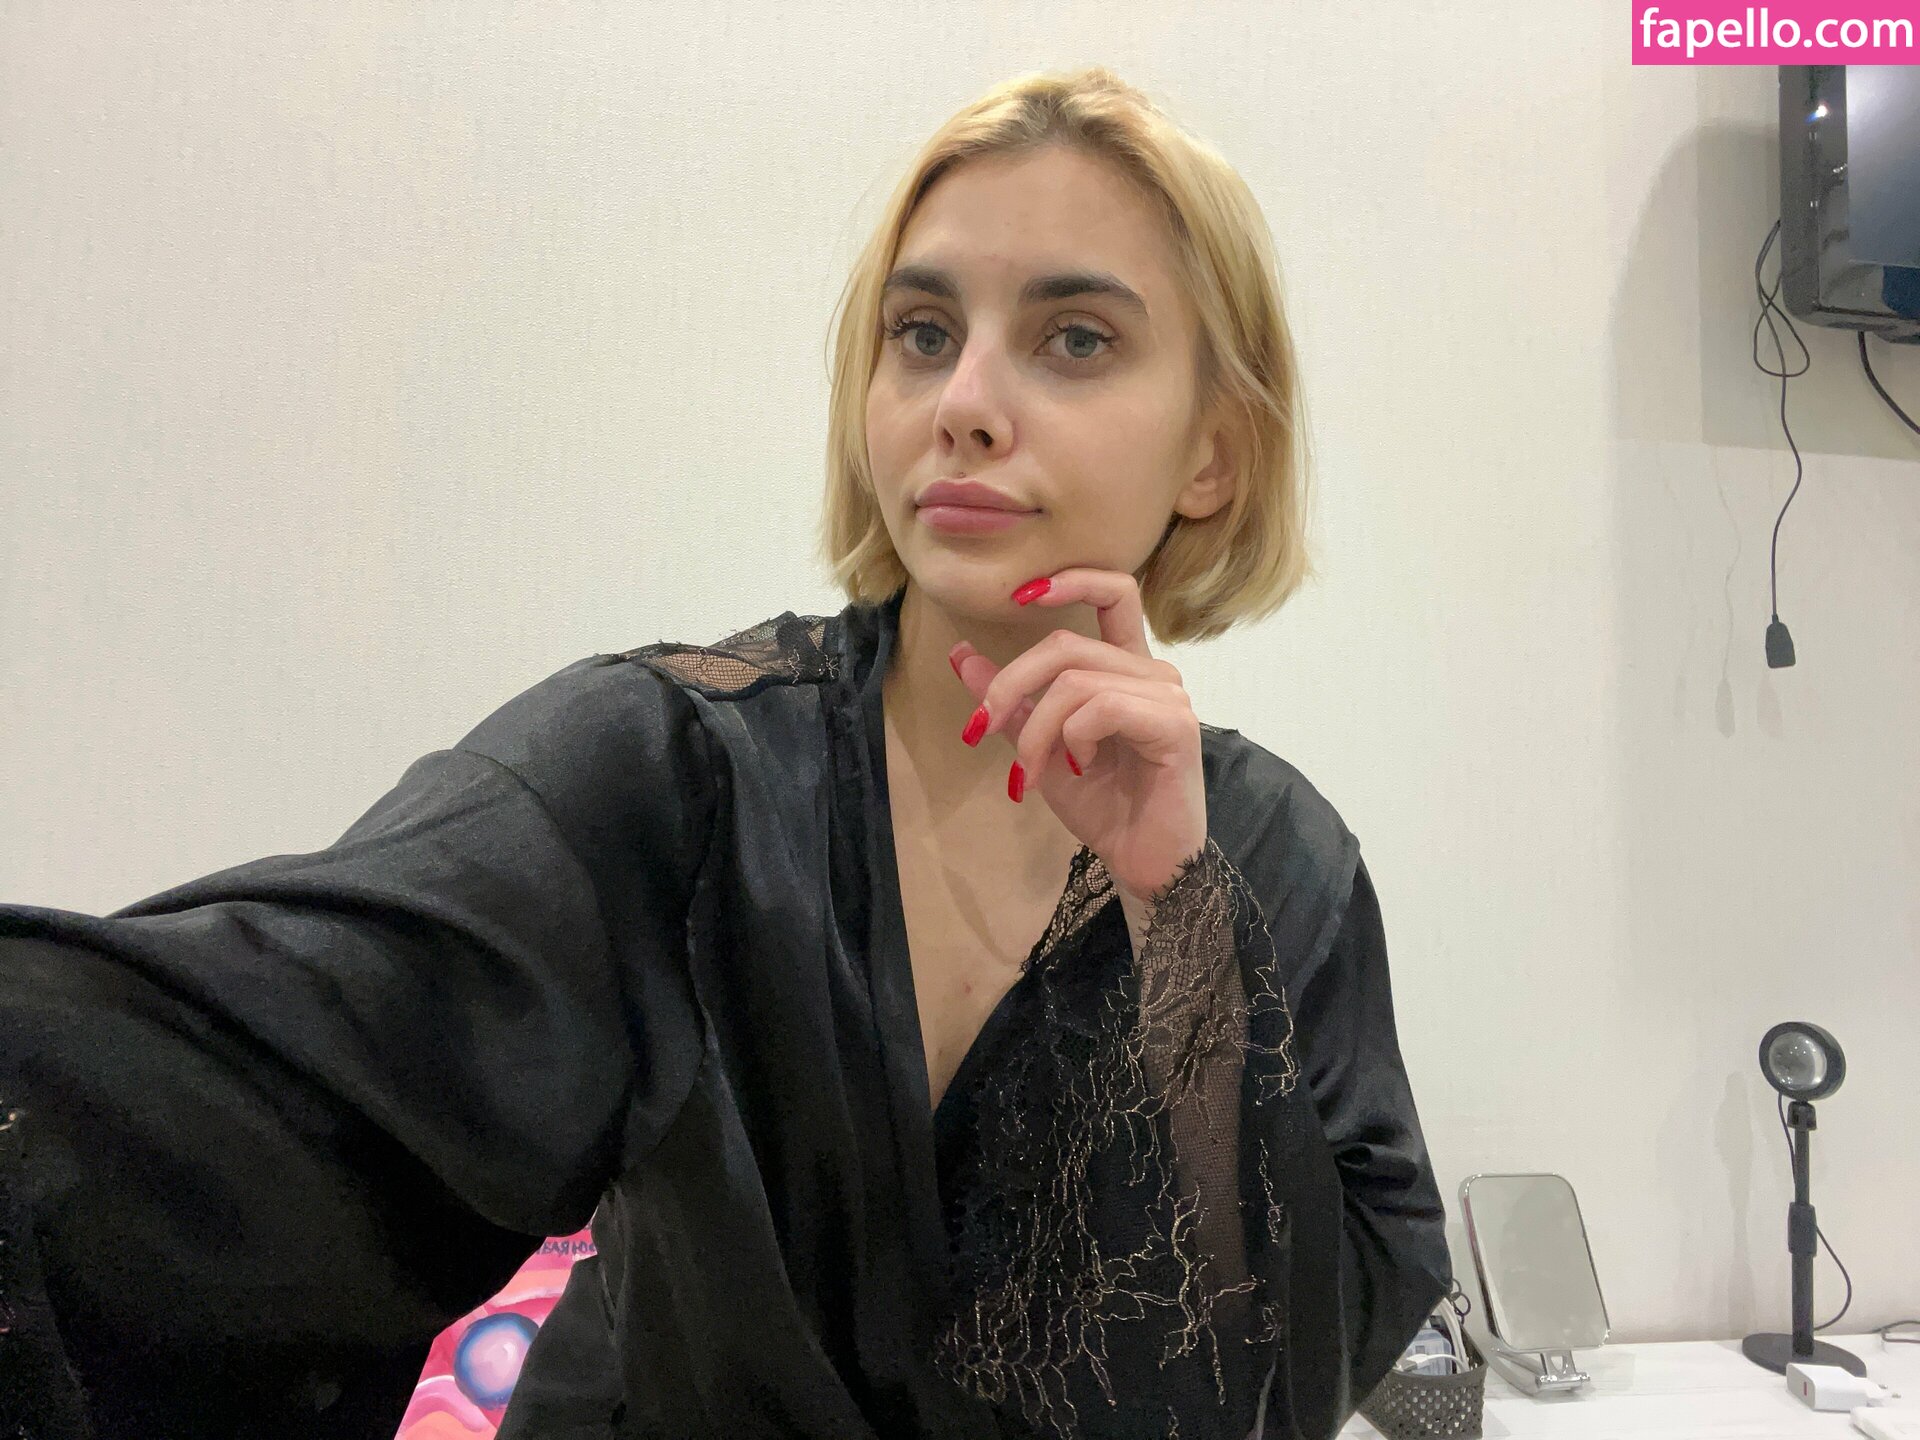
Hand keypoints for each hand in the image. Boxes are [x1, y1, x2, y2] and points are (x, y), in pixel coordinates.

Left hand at [949, 567, 1207, 906]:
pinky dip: (1072, 737)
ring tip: (1029, 772)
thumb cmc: (1102, 805)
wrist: (1141, 862)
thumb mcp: (1040, 746)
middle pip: (1066, 643)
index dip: (1072, 579)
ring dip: (1035, 729)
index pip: (1115, 592)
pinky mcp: (1176, 726)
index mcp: (1125, 669)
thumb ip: (1009, 701)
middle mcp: (1153, 674)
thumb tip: (961, 654)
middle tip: (982, 728)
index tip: (1020, 595)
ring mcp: (1168, 697)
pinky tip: (1080, 767)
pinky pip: (1102, 707)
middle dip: (1010, 684)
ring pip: (1076, 681)